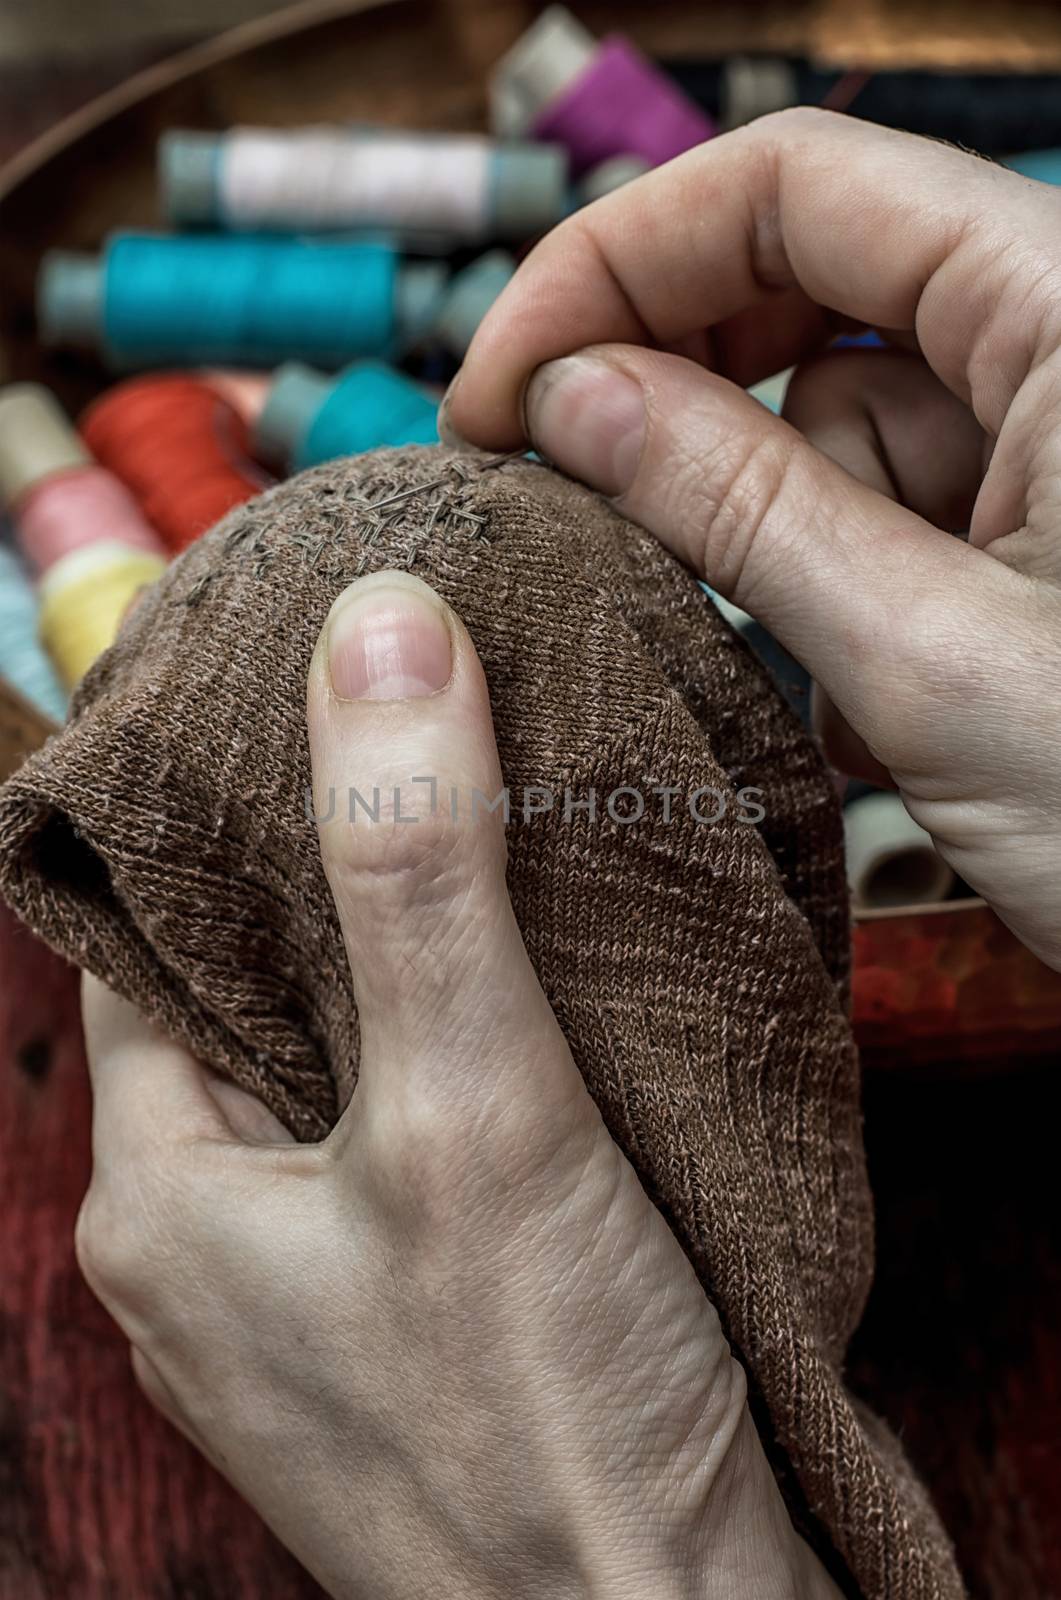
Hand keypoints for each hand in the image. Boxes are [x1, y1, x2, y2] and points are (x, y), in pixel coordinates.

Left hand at [76, 571, 838, 1599]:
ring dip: (390, 983)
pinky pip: (388, 1156)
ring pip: (321, 1078)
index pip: (140, 942)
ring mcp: (296, 1302)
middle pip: (237, 1004)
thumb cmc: (546, 1420)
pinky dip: (441, 1074)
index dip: (210, 819)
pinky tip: (524, 1032)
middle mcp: (204, 1249)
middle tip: (416, 766)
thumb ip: (416, 867)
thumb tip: (379, 631)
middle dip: (317, 888)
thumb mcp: (471, 1107)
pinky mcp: (394, 1335)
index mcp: (159, 1192)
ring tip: (481, 875)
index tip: (293, 712)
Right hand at [442, 108, 1060, 970]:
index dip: (617, 263)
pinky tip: (868, 709)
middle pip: (808, 287)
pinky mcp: (1038, 532)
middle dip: (683, 396)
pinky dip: (839, 599)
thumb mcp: (931, 660)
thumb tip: (571, 397)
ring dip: (778, 537)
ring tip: (818, 680)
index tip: (500, 388)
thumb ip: (742, 508)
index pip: (798, 187)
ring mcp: (1054, 442)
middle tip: (565, 497)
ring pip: (839, 426)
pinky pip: (886, 513)